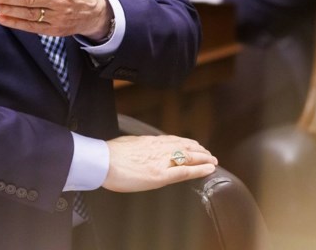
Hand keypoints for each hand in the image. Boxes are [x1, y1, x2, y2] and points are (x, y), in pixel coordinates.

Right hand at [102, 135, 217, 191]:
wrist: (102, 161)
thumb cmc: (108, 155)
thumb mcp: (126, 144)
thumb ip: (137, 146)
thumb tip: (139, 149)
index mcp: (149, 142)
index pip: (173, 141)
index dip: (186, 143)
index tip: (195, 145)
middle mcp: (158, 149)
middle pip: (184, 146)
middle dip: (199, 150)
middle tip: (209, 154)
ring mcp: (161, 161)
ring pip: (189, 156)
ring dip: (203, 158)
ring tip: (213, 161)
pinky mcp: (161, 175)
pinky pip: (185, 171)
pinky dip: (199, 170)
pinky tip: (209, 169)